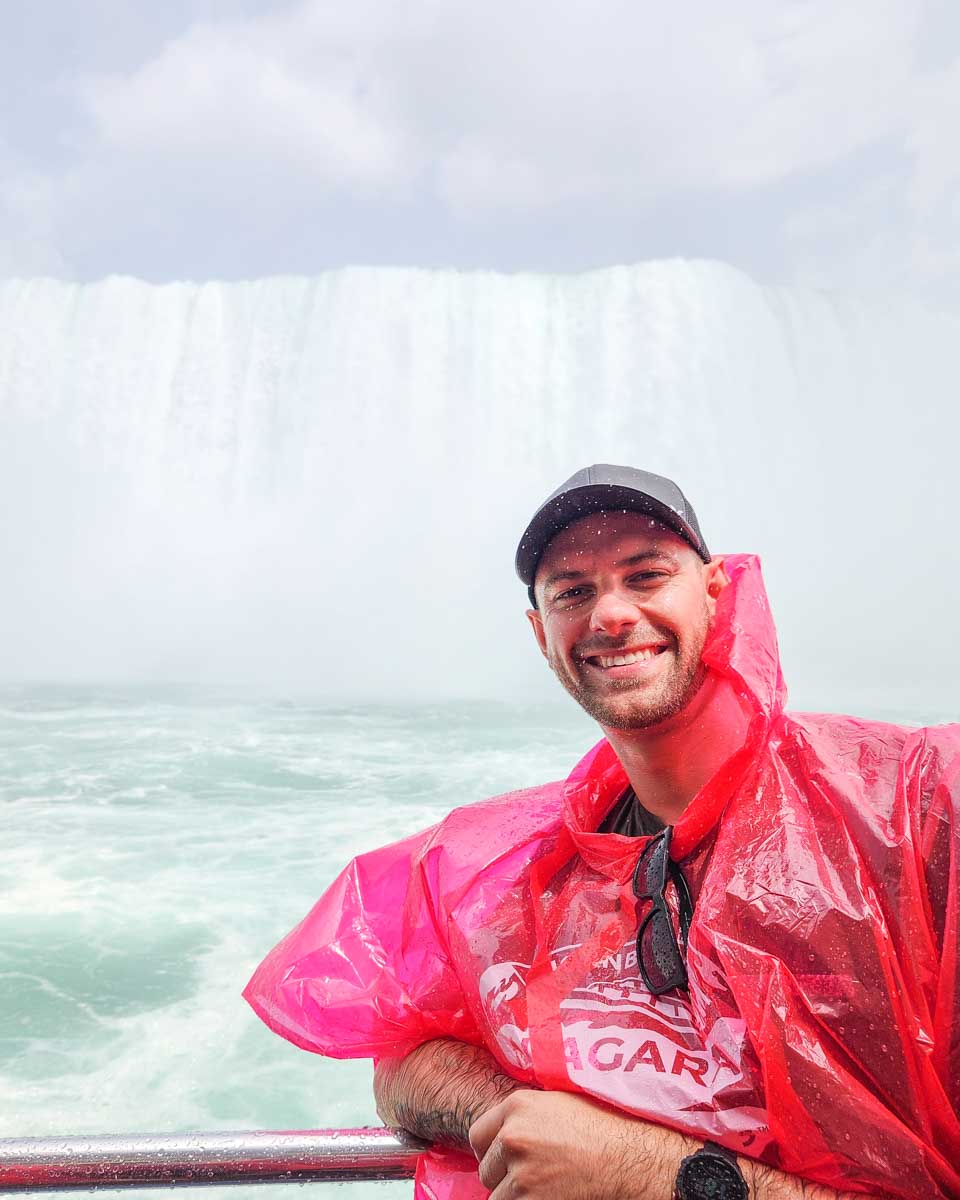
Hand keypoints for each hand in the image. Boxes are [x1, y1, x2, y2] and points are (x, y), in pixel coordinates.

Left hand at [468, 1090, 692, 1199]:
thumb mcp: (556, 1102)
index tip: (501, 1158)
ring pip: (496, 1196)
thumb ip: (524, 1112)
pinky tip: (547, 1196)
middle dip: (502, 1176)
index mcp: (517, 1106)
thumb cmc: (599, 1127)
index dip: (489, 1150)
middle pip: (485, 1169)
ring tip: (542, 1187)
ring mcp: (520, 1171)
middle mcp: (512, 1136)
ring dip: (514, 1196)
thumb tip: (503, 1126)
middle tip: (530, 1175)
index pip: (477, 1134)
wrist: (627, 1158)